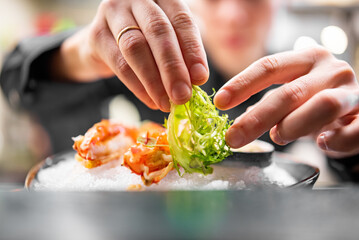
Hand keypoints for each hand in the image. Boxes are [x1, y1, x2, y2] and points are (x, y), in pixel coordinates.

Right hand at [53, 0, 208, 111]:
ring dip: (154, 80)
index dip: (193, 50)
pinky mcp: (96, 34)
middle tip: (183, 95)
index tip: (200, 77)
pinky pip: (120, 63)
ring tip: (167, 103)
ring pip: (136, 47)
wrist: (104, 45)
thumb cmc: (145, 41)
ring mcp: (113, 12)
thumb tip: (196, 79)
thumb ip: (182, 54)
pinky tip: (151, 100)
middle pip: (158, 31)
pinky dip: (138, 86)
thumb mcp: (167, 42)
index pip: (181, 19)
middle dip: (173, 67)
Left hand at [214, 46, 358, 157]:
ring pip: (322, 106)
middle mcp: (331, 70)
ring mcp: (352, 92)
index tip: (220, 102)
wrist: (356, 107)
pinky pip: (352, 132)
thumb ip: (269, 101)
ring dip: (293, 126)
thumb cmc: (316, 98)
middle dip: (256, 118)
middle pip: (289, 92)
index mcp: (307, 58)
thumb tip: (238, 121)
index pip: (269, 66)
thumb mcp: (292, 91)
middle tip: (233, 138)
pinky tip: (322, 143)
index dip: (241, 84)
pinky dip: (334, 142)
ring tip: (278, 136)